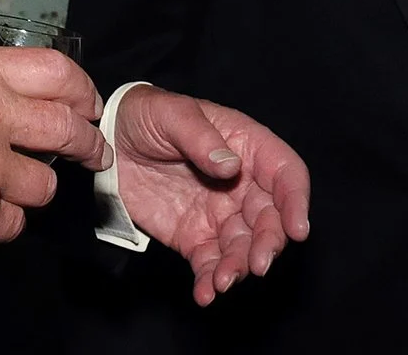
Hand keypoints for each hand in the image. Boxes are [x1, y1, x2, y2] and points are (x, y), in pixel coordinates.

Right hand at [0, 46, 107, 253]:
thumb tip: (19, 91)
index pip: (56, 73)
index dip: (81, 91)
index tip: (89, 106)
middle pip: (67, 129)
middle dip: (86, 145)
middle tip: (91, 153)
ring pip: (44, 184)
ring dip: (30, 189)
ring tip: (1, 186)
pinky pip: (14, 223)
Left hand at [112, 85, 311, 306]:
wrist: (111, 140)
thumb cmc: (149, 114)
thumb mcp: (174, 114)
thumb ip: (202, 140)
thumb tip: (231, 166)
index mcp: (248, 147)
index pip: (286, 174)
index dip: (296, 201)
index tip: (297, 229)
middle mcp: (242, 184)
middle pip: (270, 218)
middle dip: (269, 243)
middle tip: (258, 264)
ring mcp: (220, 213)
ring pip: (243, 246)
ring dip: (239, 267)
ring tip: (222, 281)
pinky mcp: (195, 236)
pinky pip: (210, 262)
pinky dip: (210, 280)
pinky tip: (205, 293)